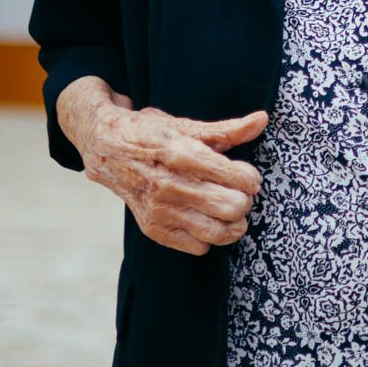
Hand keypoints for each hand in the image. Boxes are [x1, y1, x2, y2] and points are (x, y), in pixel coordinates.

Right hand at [57, 77, 267, 255]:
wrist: (105, 148)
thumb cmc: (150, 134)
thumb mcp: (187, 126)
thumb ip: (227, 129)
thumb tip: (262, 119)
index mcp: (181, 154)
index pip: (236, 177)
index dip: (250, 178)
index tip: (247, 175)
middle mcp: (170, 185)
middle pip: (232, 207)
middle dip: (245, 200)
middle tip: (239, 193)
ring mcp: (160, 210)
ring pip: (218, 232)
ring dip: (234, 223)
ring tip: (231, 211)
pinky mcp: (153, 229)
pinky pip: (198, 247)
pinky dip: (209, 237)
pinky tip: (205, 219)